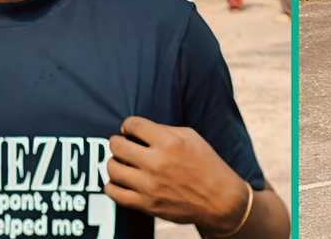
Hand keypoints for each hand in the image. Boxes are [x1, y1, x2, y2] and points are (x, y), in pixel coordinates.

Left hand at [106, 116, 249, 235]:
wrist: (219, 199)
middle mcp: (157, 163)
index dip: (128, 125)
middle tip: (123, 144)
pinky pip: (113, 193)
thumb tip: (136, 130)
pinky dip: (112, 184)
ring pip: (112, 168)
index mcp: (169, 142)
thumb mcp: (191, 137)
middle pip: (117, 145)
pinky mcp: (146, 205)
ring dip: (114, 162)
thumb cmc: (206, 164)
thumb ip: (163, 130)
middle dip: (117, 141)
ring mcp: (150, 186)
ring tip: (122, 163)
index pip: (133, 124)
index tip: (131, 130)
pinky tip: (120, 180)